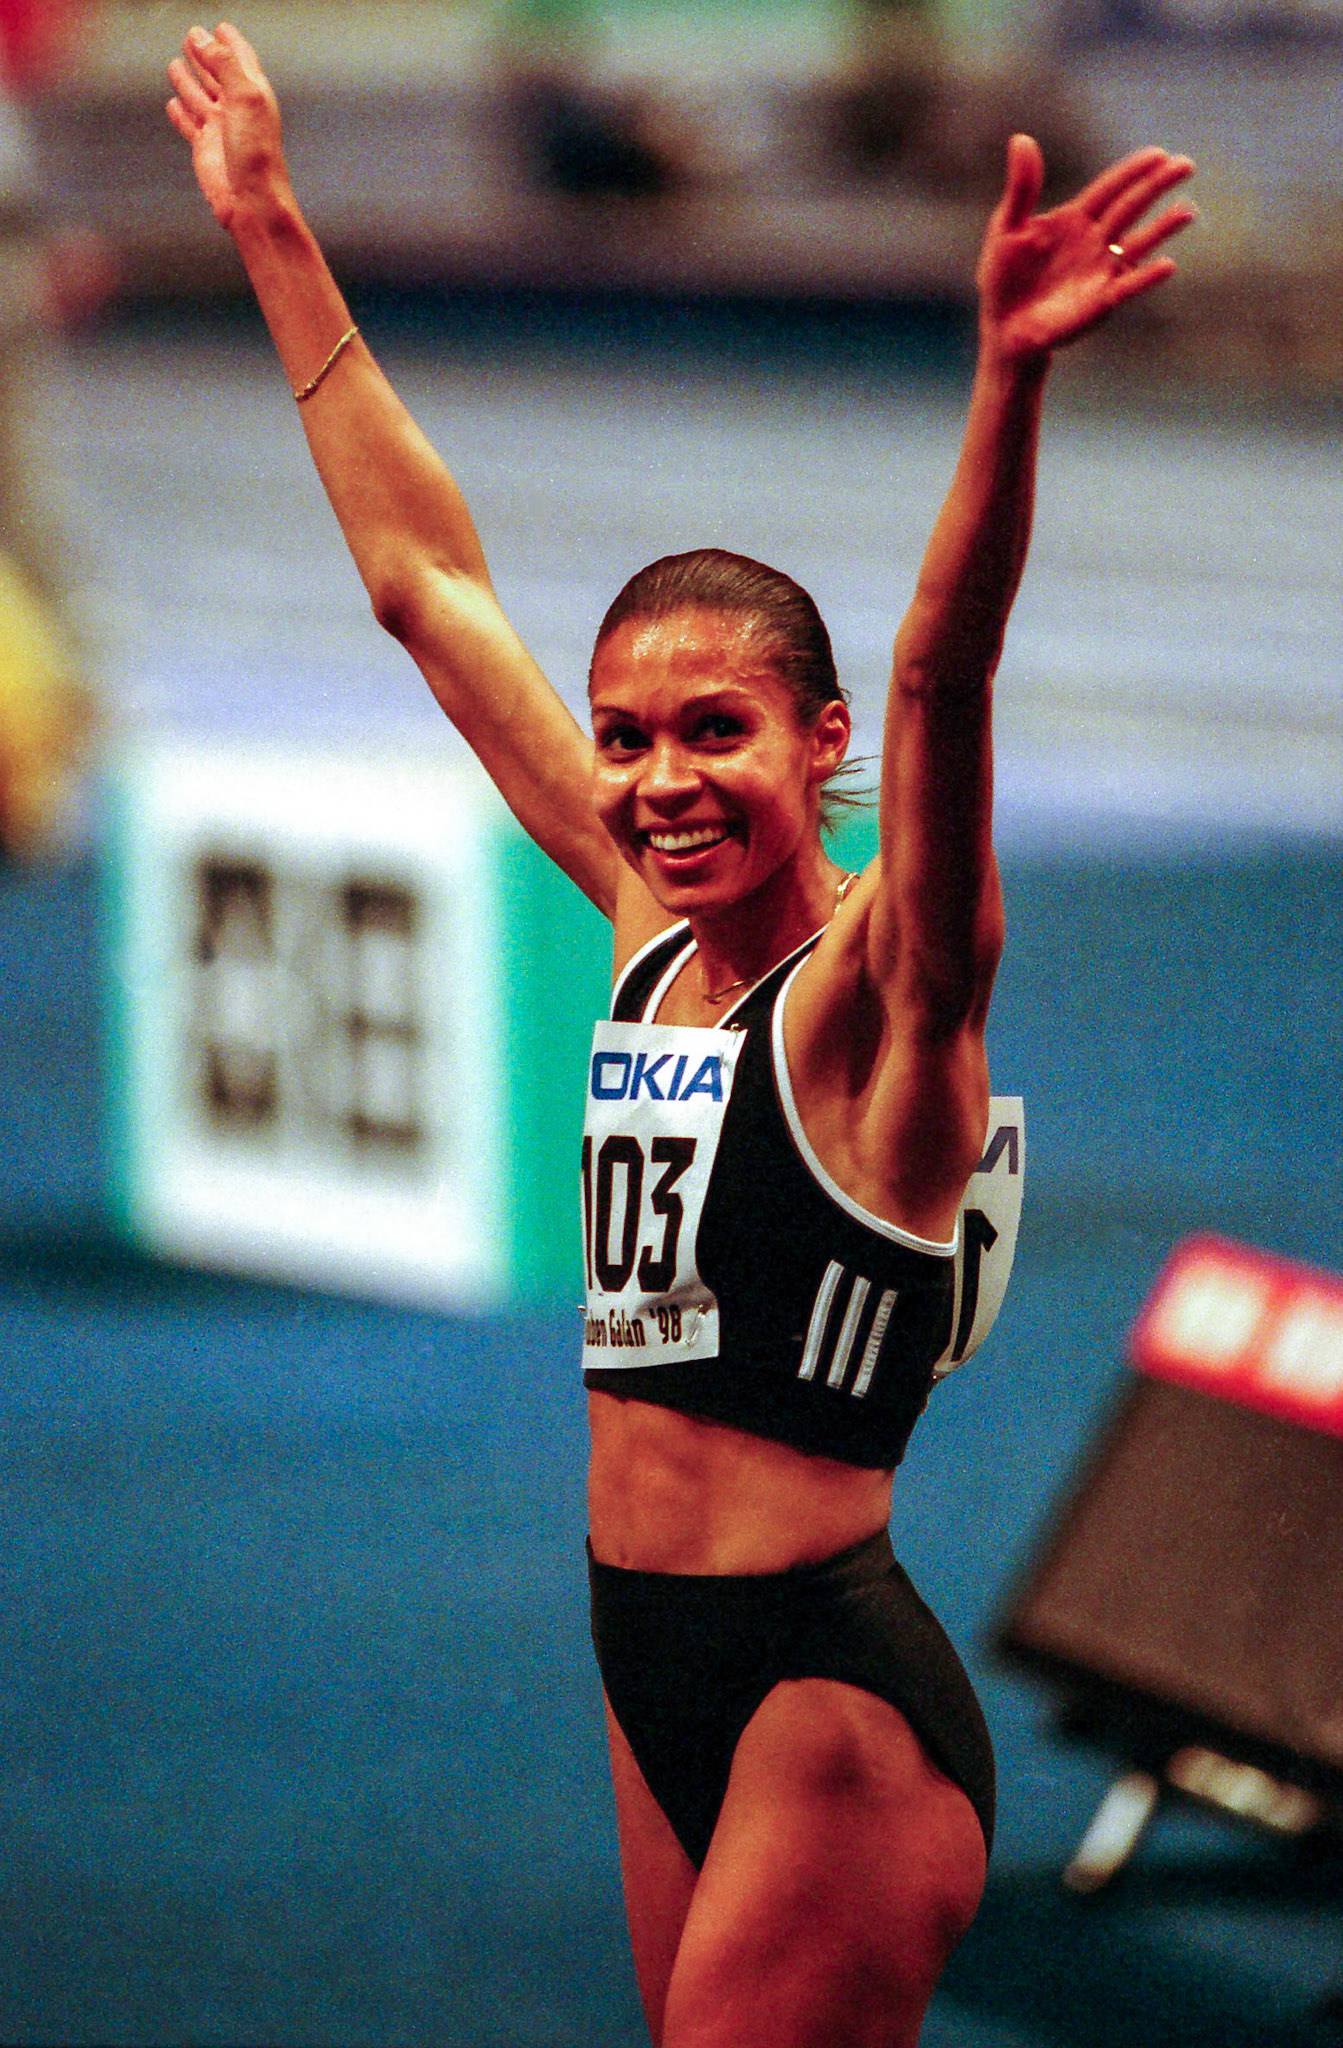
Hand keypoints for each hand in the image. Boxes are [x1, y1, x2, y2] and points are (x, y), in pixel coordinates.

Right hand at [166, 21, 288, 231]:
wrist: (251, 201)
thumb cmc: (256, 154)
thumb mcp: (245, 97)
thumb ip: (223, 64)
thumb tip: (200, 37)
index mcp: (253, 93)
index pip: (241, 59)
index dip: (230, 42)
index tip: (221, 26)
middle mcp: (236, 108)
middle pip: (217, 74)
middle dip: (205, 55)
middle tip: (191, 37)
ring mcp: (219, 128)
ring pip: (199, 95)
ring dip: (188, 80)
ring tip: (176, 64)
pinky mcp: (204, 147)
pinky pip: (189, 124)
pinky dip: (180, 112)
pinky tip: (173, 104)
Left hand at [976, 135, 1194, 364]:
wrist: (1002, 328)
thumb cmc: (1003, 278)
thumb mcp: (1006, 228)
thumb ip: (1021, 188)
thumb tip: (1021, 139)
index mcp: (1075, 219)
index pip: (1110, 188)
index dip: (1133, 171)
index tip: (1159, 154)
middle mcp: (1095, 241)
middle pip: (1131, 207)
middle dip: (1157, 186)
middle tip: (1185, 166)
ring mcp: (1100, 271)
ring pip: (1137, 244)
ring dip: (1163, 228)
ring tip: (1187, 211)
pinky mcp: (1100, 301)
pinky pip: (1128, 286)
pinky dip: (1146, 277)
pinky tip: (1167, 265)